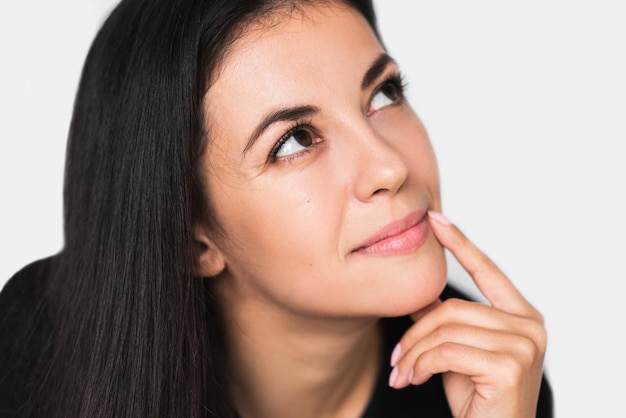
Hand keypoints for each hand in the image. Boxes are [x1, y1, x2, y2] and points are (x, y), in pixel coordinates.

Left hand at [388, 211, 546, 417]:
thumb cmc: (479, 401)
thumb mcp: (457, 353)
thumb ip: (445, 322)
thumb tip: (419, 296)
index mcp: (522, 317)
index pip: (487, 271)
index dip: (460, 243)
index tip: (436, 219)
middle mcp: (530, 326)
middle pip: (452, 308)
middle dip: (414, 335)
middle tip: (396, 359)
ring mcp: (525, 345)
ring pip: (445, 329)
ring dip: (413, 353)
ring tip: (402, 373)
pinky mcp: (510, 366)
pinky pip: (446, 351)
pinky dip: (420, 365)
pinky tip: (413, 380)